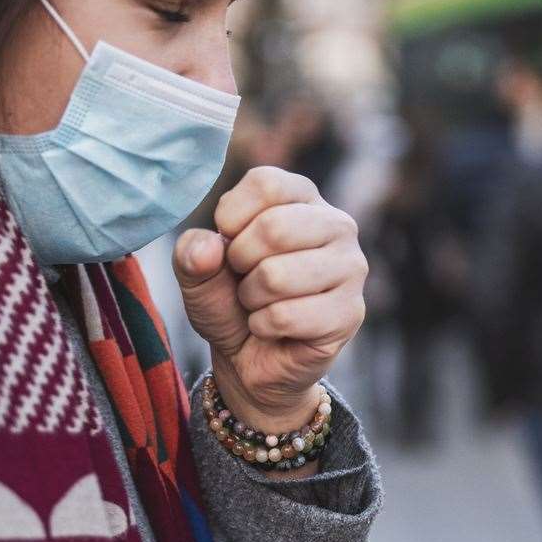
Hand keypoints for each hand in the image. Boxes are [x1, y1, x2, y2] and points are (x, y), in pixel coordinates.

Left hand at [173, 166, 366, 429]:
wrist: (250, 357)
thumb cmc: (229, 300)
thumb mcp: (197, 272)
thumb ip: (191, 253)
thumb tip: (207, 248)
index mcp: (303, 197)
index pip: (266, 184)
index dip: (231, 218)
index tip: (228, 242)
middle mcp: (337, 225)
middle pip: (274, 227)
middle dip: (239, 263)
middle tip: (244, 279)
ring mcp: (350, 269)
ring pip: (277, 276)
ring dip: (251, 298)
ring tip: (260, 303)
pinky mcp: (349, 313)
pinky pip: (285, 317)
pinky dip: (263, 326)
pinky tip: (273, 328)